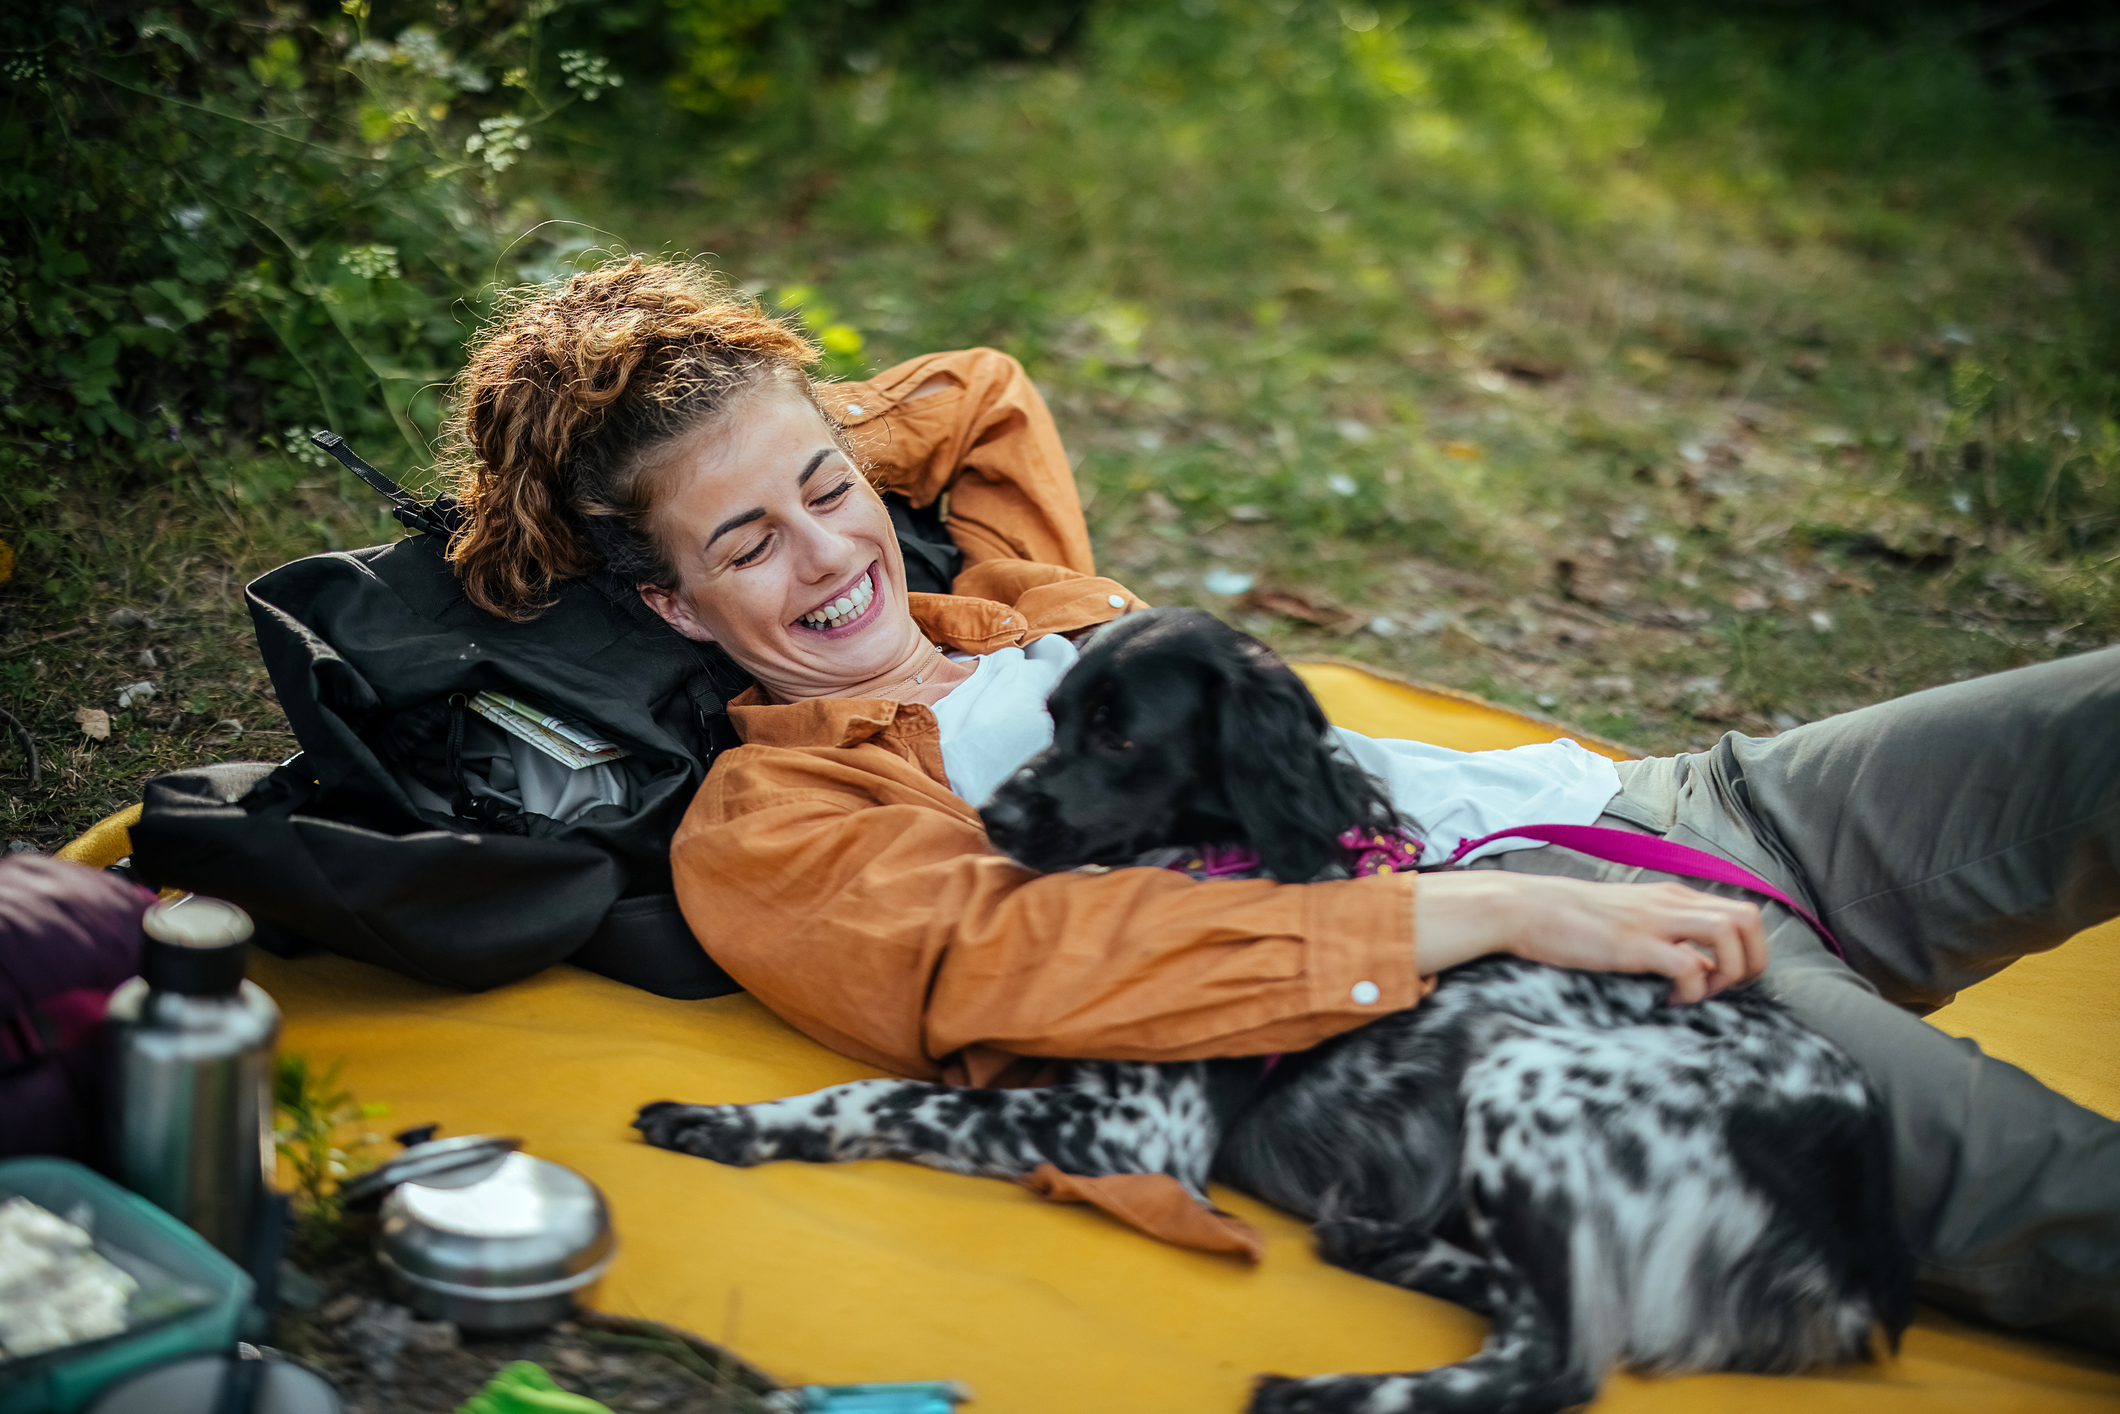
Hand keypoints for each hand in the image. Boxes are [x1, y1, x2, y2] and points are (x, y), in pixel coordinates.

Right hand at [1412, 871, 1766, 1002]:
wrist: (1524, 908)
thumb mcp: (1628, 921)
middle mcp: (1672, 903)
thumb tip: (1701, 968)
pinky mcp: (1635, 943)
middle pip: (1750, 919)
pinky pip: (1690, 965)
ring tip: (1700, 994)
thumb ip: (1667, 937)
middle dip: (1753, 961)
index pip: (1741, 912)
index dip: (1748, 951)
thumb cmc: (1569, 920)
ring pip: (1731, 934)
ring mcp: (1655, 920)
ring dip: (1729, 972)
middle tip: (1724, 989)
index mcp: (1672, 896)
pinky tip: (1670, 1000)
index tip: (1724, 979)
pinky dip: (1692, 990)